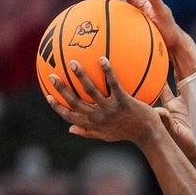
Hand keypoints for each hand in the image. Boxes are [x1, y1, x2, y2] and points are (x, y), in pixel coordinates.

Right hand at [46, 57, 161, 143]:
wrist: (148, 134)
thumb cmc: (127, 133)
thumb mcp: (106, 136)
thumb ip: (88, 132)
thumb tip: (70, 129)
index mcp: (93, 124)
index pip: (70, 116)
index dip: (57, 107)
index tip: (47, 96)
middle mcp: (99, 117)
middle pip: (75, 102)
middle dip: (62, 89)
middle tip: (52, 75)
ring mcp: (111, 109)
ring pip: (91, 91)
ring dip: (80, 76)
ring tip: (73, 62)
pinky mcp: (124, 101)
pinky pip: (114, 83)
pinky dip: (108, 71)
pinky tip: (102, 58)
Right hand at [75, 0, 195, 78]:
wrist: (172, 42)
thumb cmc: (169, 29)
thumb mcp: (164, 14)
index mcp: (136, 0)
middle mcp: (130, 6)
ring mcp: (128, 18)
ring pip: (107, 12)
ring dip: (93, 10)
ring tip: (77, 9)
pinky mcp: (127, 28)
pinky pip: (111, 26)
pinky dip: (101, 28)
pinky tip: (91, 35)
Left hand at [156, 43, 195, 163]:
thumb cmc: (186, 148)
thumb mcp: (175, 133)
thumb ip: (166, 121)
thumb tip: (156, 111)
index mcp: (174, 105)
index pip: (164, 85)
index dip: (159, 72)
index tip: (155, 56)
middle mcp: (186, 100)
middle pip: (183, 75)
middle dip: (181, 59)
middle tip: (178, 43)